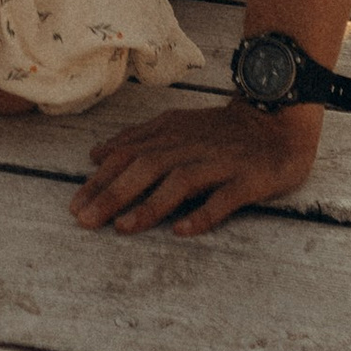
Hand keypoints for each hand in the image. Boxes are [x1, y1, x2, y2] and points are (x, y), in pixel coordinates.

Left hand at [69, 97, 319, 237]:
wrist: (276, 119)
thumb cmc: (221, 131)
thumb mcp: (176, 126)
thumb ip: (137, 139)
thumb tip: (97, 154)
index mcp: (170, 134)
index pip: (126, 155)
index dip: (99, 180)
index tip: (75, 206)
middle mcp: (190, 146)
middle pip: (145, 168)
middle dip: (112, 194)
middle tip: (85, 220)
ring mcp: (219, 163)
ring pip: (179, 182)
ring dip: (149, 205)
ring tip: (123, 227)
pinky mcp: (247, 180)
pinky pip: (223, 198)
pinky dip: (202, 214)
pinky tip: (182, 231)